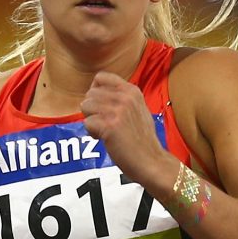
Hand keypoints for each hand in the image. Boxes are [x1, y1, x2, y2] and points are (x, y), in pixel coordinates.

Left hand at [81, 72, 174, 187]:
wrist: (152, 161)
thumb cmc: (143, 140)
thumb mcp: (138, 109)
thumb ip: (122, 99)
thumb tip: (97, 93)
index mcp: (132, 90)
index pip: (101, 77)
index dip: (95, 91)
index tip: (100, 105)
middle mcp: (125, 97)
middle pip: (90, 93)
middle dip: (92, 109)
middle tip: (103, 123)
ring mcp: (117, 111)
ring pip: (85, 106)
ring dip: (90, 120)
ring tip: (103, 130)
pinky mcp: (110, 126)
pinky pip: (87, 123)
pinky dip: (92, 133)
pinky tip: (104, 139)